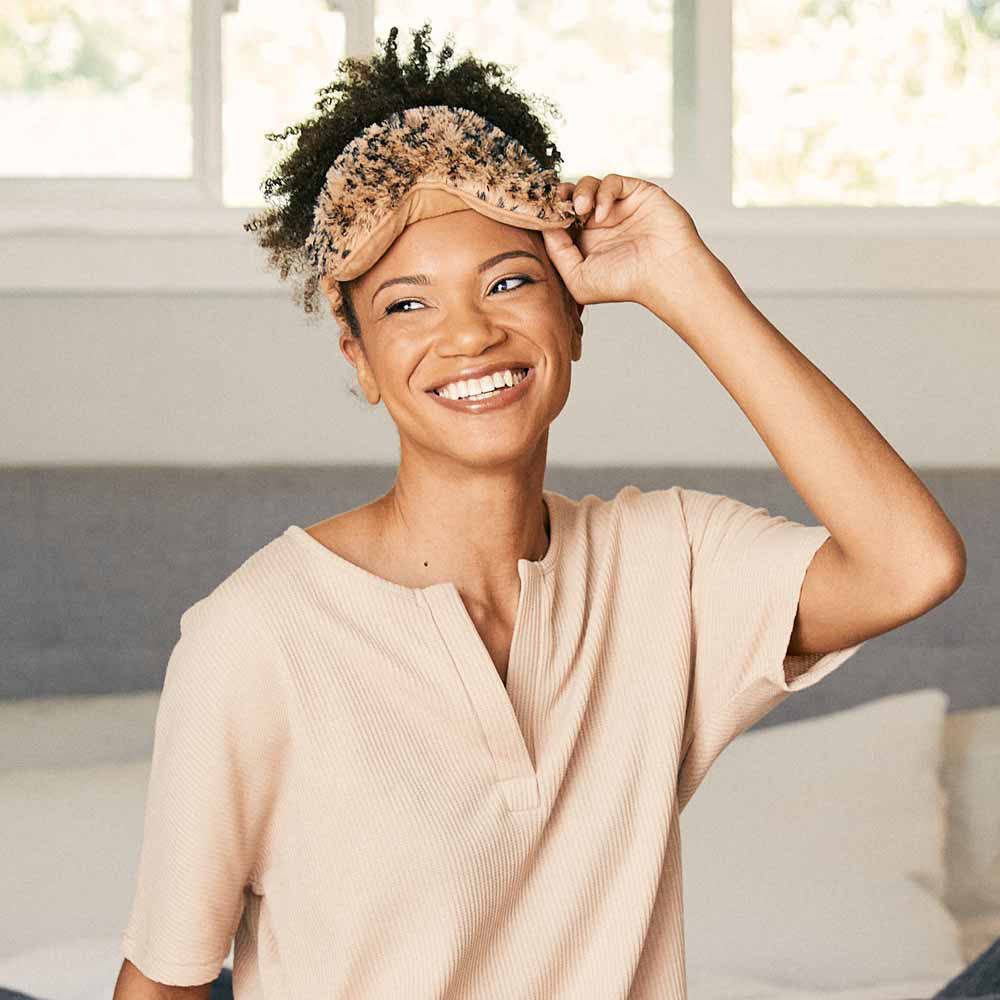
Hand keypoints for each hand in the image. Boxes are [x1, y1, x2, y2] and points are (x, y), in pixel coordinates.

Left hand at [542, 173, 724, 322]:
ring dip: (579, 192)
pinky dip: (603, 193)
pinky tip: (602, 214)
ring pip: (588, 184)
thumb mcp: (578, 279)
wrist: (665, 274)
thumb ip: (557, 254)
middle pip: (570, 197)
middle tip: (556, 203)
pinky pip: (612, 181)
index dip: (549, 214)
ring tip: (580, 209)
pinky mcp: (636, 193)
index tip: (541, 216)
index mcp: (584, 243)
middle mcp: (599, 224)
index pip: (559, 219)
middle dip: (559, 197)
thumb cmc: (625, 283)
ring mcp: (618, 207)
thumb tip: (545, 227)